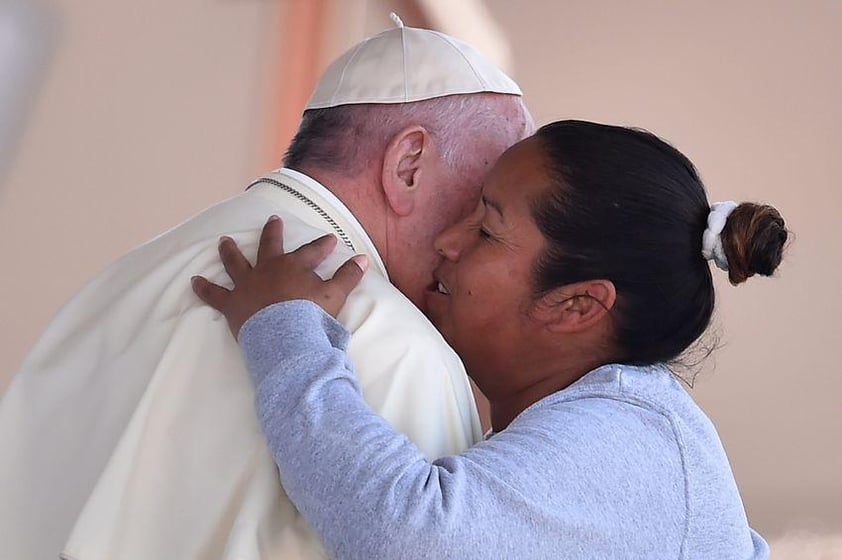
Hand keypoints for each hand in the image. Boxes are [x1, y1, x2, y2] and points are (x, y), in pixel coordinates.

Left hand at [191, 215, 367, 337]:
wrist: (285, 337)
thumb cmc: (311, 315)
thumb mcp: (336, 294)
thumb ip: (348, 276)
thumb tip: (363, 258)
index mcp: (294, 266)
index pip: (311, 251)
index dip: (321, 245)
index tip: (329, 239)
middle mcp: (268, 269)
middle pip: (269, 246)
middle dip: (273, 232)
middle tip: (273, 220)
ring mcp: (247, 285)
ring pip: (236, 263)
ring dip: (229, 251)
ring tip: (222, 241)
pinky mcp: (232, 304)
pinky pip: (214, 295)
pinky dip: (203, 288)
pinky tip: (193, 281)